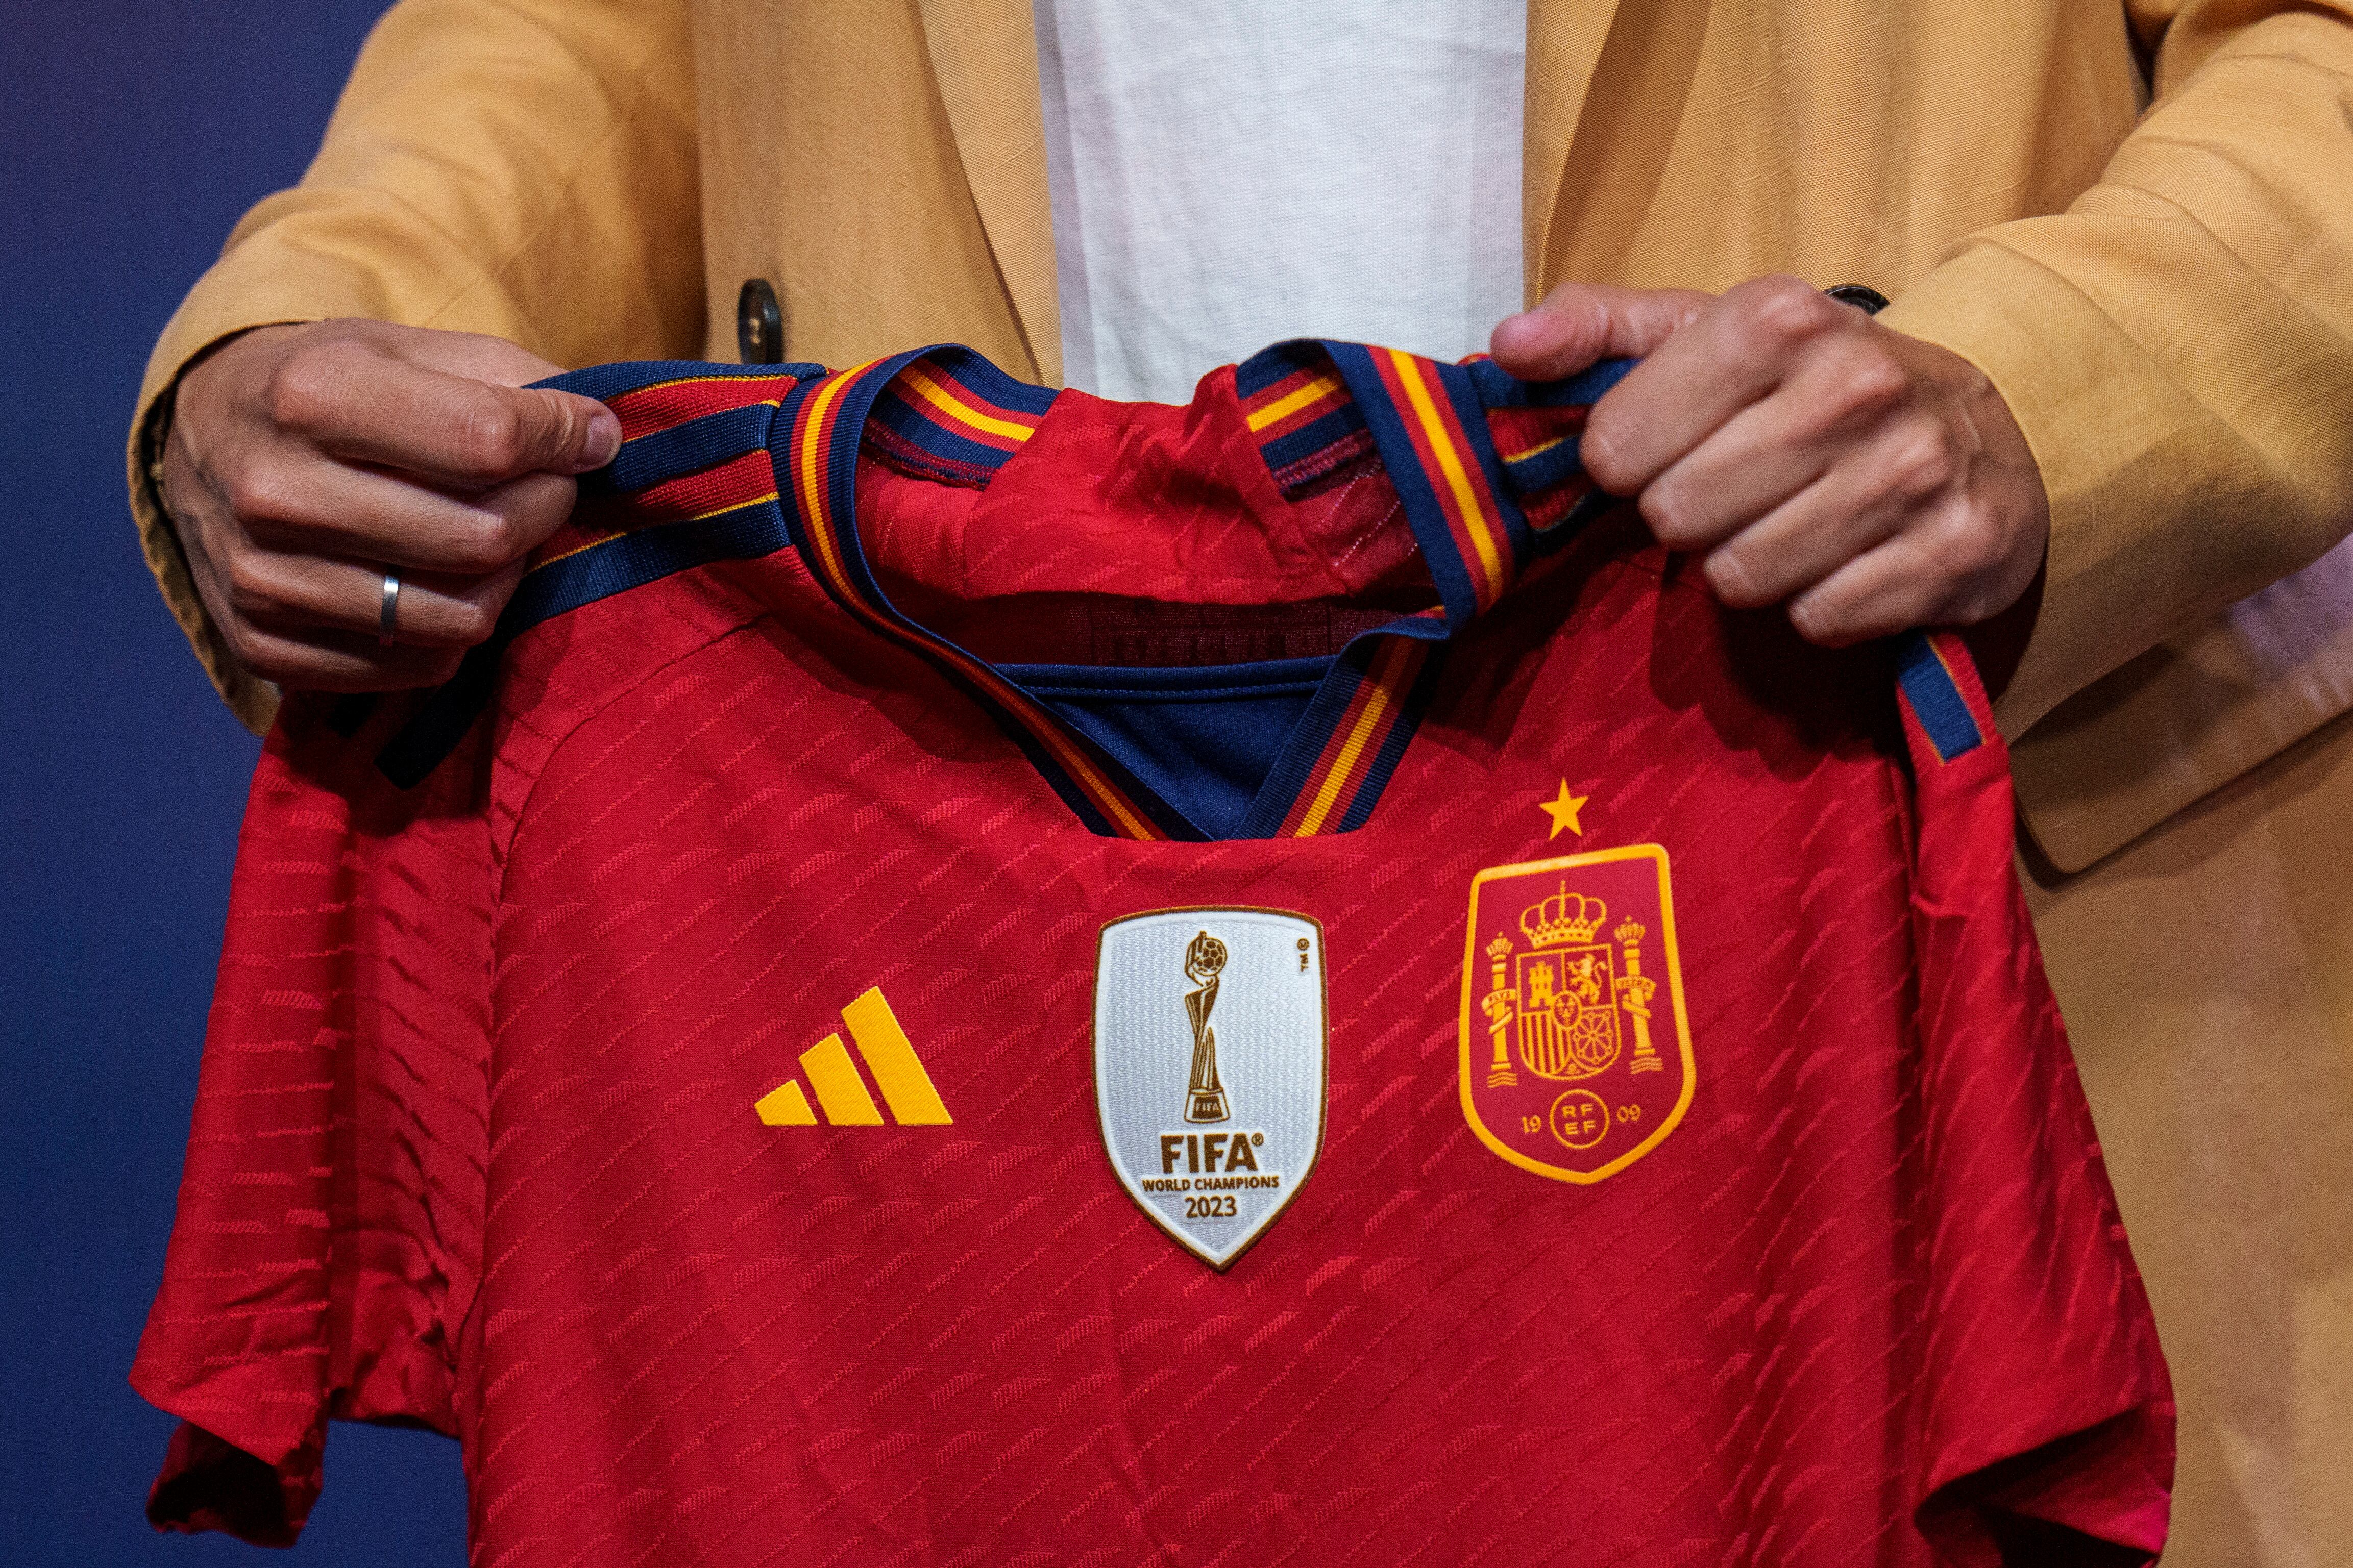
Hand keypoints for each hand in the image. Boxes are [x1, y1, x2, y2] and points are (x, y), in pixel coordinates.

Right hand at [162, 319, 620, 690]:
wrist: (203, 437)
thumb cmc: (330, 384)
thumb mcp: (406, 347)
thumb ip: (510, 379)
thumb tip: (600, 437)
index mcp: (311, 395)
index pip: (488, 441)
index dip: (564, 440)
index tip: (587, 435)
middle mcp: (274, 491)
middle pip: (481, 537)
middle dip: (546, 508)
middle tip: (550, 486)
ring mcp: (262, 579)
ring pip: (458, 615)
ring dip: (506, 576)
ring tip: (498, 534)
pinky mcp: (263, 647)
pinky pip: (417, 667)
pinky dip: (454, 631)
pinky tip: (444, 581)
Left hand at [1489, 277, 2048, 645]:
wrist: (1985, 427)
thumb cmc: (1809, 384)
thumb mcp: (1704, 333)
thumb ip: (1597, 331)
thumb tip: (1510, 346)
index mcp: (1778, 318)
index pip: (1619, 443)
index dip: (1629, 461)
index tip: (1671, 448)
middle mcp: (1856, 385)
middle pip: (1678, 516)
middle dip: (1692, 516)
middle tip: (1739, 490)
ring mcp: (1915, 470)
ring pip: (1743, 578)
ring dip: (1750, 564)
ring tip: (1791, 520)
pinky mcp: (1955, 551)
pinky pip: (1819, 618)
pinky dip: (1820, 605)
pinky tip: (1847, 558)